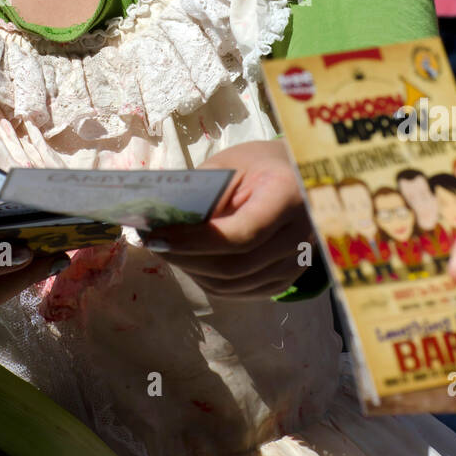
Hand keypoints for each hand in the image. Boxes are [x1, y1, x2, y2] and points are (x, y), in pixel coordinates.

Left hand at [144, 138, 314, 300]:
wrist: (302, 176)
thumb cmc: (260, 165)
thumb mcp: (231, 164)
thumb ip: (203, 193)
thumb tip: (162, 222)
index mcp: (289, 197)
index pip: (241, 234)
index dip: (195, 241)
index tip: (157, 236)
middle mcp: (300, 236)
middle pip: (234, 266)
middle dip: (186, 258)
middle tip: (153, 243)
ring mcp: (296, 264)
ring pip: (234, 284)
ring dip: (192, 271)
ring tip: (166, 251)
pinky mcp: (286, 280)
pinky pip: (240, 291)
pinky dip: (209, 280)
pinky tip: (189, 262)